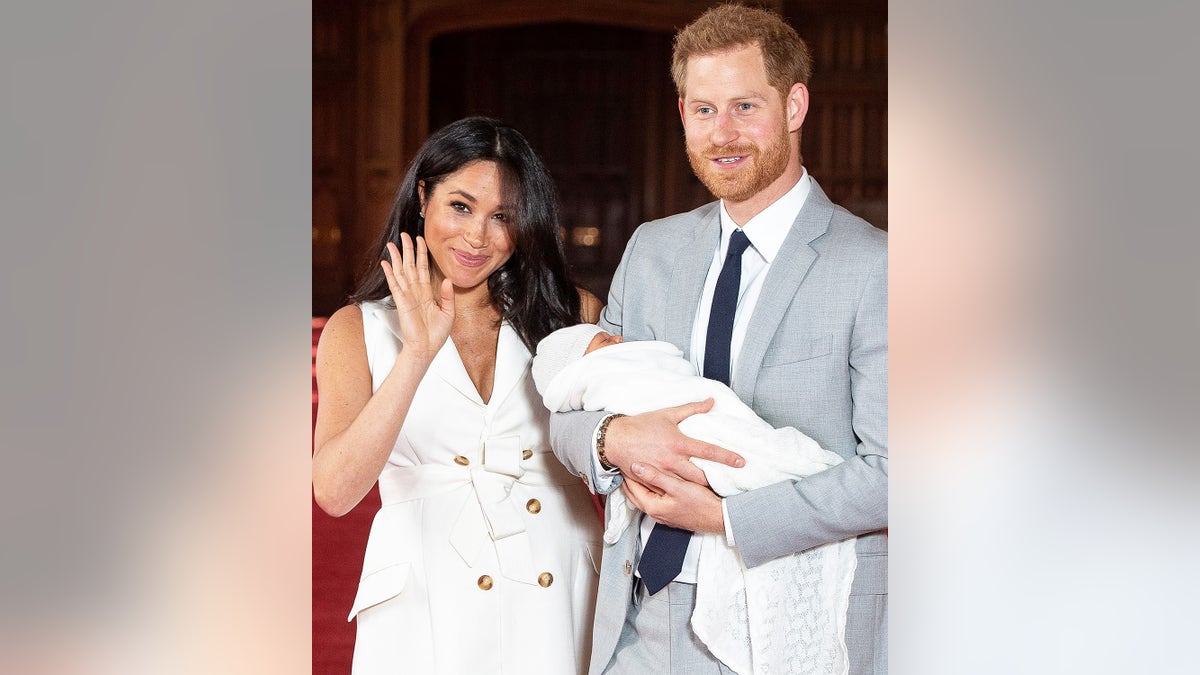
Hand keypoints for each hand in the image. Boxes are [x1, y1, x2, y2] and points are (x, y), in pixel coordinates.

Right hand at [381, 233, 454, 361]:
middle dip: (407, 250)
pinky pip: (395, 285)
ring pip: (401, 272)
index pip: (423, 268)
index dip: (422, 254)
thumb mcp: (448, 313)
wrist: (426, 349)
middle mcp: (415, 292)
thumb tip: (447, 279)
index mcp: (426, 293)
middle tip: (404, 234)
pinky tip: (386, 263)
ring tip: (391, 244)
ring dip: (396, 258)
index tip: (420, 240)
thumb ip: (447, 296)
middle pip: (410, 266)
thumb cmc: (436, 335)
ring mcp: (407, 296)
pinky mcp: (402, 303)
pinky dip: (390, 274)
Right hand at [604, 399, 743, 485]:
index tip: (741, 462)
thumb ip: (692, 409)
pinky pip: (669, 491)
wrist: (616, 438)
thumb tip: (711, 401)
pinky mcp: (653, 481)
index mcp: (679, 442)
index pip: (708, 450)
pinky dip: (679, 493)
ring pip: (686, 487)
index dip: (726, 457)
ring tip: (712, 493)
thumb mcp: (668, 414)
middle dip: (714, 483)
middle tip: (727, 485)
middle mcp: (672, 460)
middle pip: (700, 477)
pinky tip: (688, 496)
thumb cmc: (642, 424)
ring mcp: (662, 473)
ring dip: (699, 490)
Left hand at [621, 463, 723, 533]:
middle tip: (625, 464)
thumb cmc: (701, 503)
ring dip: (640, 484)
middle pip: (635, 494)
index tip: (623, 459)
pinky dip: (651, 489)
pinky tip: (655, 482)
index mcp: (653, 506)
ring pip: (645, 496)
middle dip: (630, 479)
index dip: (627, 472)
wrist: (719, 518)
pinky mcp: (672, 513)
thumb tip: (636, 467)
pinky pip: (655, 499)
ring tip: (638, 470)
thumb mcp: (677, 487)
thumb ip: (655, 477)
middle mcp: (656, 513)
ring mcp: (664, 514)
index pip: (632, 487)